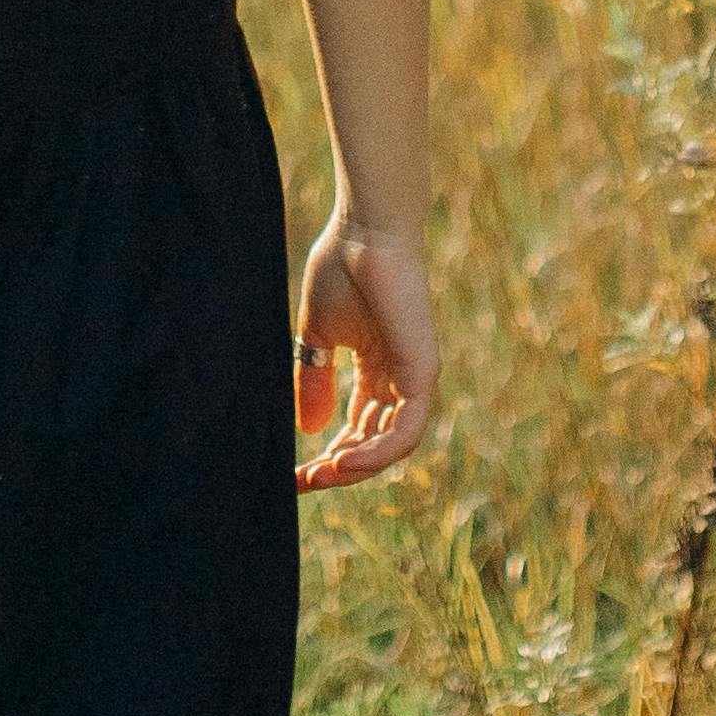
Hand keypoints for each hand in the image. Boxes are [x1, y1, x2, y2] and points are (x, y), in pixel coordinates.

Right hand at [294, 215, 435, 490]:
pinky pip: (405, 431)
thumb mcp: (317, 336)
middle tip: (302, 483)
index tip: (293, 475)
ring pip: (390, 446)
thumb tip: (310, 429)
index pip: (355, 426)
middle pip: (372, 443)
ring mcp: (414, 378)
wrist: (365, 233)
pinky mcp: (423, 373)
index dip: (326, 454)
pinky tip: (342, 460)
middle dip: (337, 468)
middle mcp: (398, 378)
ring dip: (356, 467)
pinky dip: (377, 453)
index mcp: (375, 368)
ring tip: (321, 475)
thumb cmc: (340, 269)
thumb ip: (314, 381)